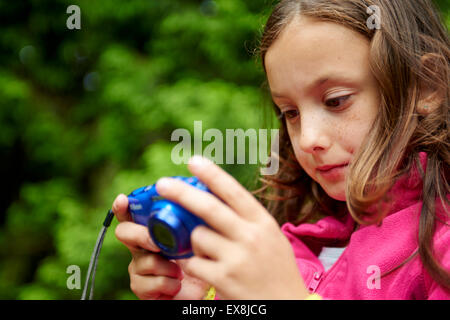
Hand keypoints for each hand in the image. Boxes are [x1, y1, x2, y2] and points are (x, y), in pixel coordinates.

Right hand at [112, 194, 209, 299]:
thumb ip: (191, 222)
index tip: (123, 199)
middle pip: (124, 232)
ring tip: (180, 272)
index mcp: (151, 231)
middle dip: (142, 235)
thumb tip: (199, 200)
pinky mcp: (140, 287)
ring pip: (146, 261)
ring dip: (169, 268)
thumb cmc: (196, 260)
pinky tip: (177, 284)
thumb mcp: (195, 238)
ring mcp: (137, 267)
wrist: (199, 289)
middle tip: (158, 244)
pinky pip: (154, 282)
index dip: (122, 206)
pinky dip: (171, 284)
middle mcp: (139, 247)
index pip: (131, 214)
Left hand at [154, 156, 309, 299]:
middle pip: (209, 209)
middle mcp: (251, 237)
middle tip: (162, 184)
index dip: (212, 174)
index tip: (193, 161)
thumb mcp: (271, 237)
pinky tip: (206, 268)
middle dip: (182, 193)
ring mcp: (236, 259)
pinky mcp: (223, 279)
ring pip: (197, 237)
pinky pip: (194, 263)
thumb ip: (246, 220)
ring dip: (194, 242)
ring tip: (208, 252)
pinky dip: (193, 264)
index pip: (234, 192)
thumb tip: (214, 198)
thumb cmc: (276, 269)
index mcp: (263, 223)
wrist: (287, 304)